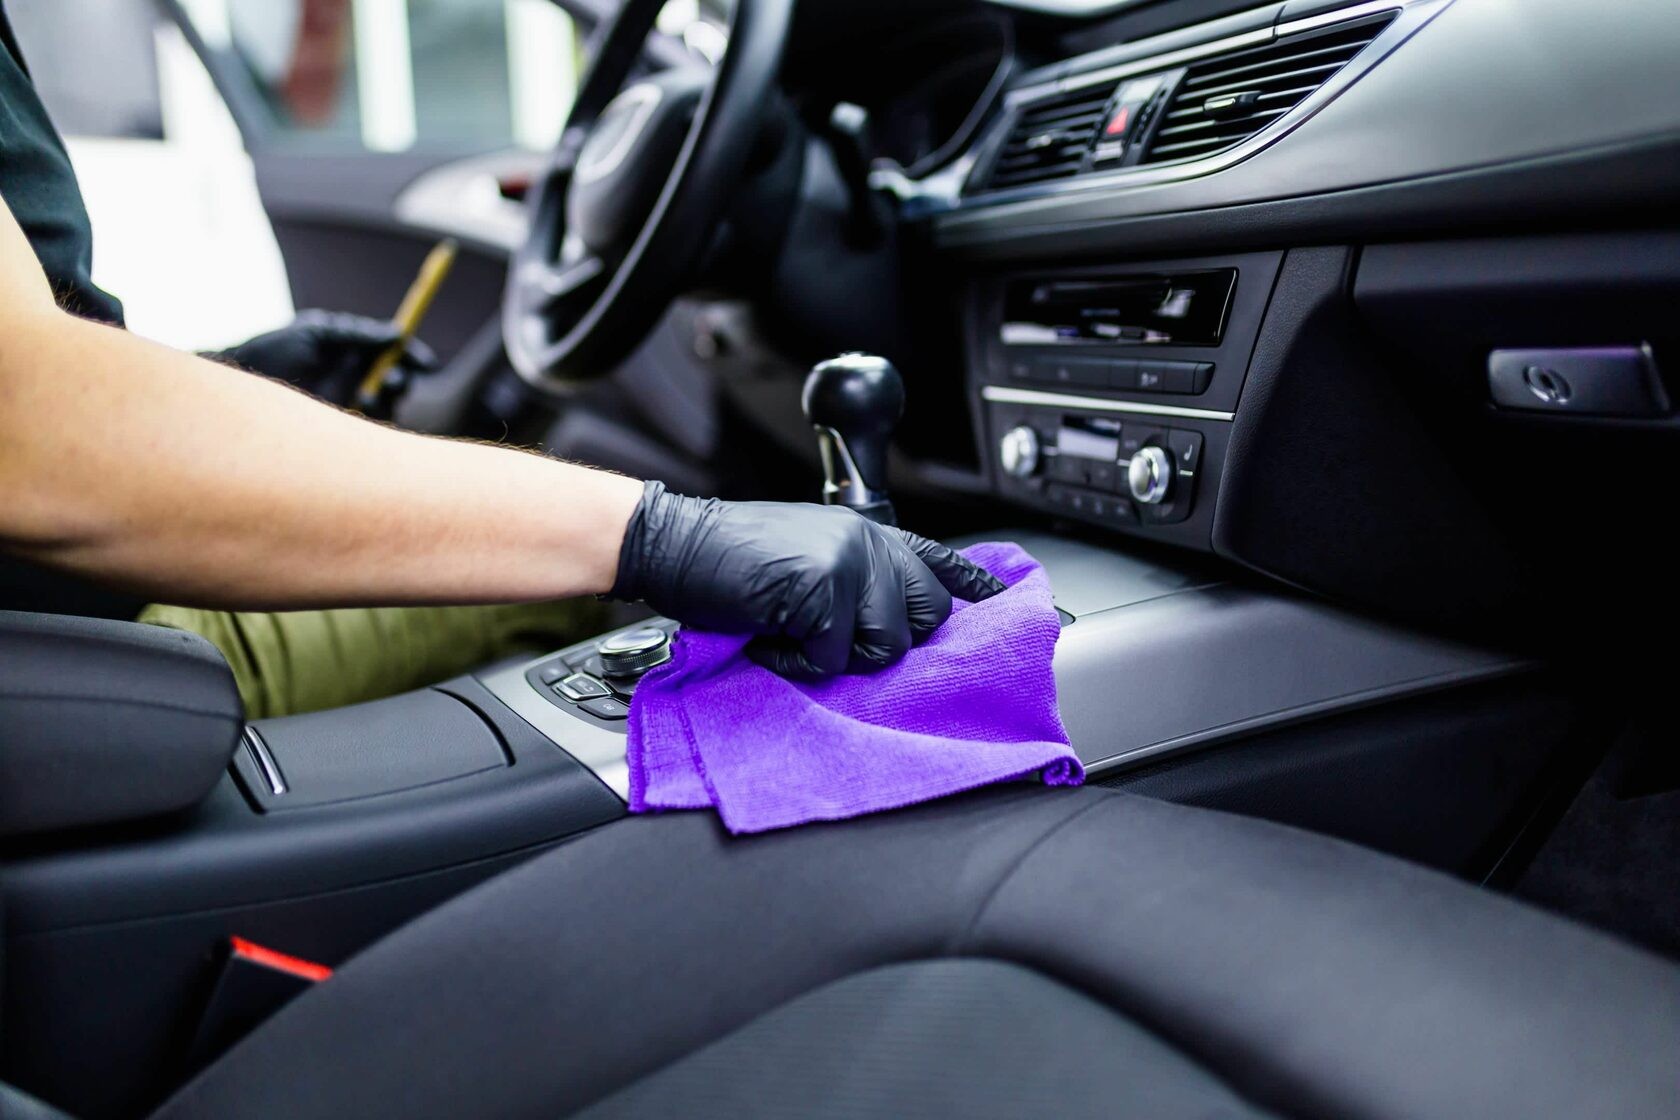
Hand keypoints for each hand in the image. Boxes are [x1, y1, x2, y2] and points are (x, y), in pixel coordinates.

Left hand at [211, 310, 437, 408]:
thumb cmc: (271, 351)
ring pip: (387, 406)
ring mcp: (347, 404)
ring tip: (364, 396)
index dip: (413, 357)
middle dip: (401, 380)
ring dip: (385, 401)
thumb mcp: (316, 333)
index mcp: (351, 350)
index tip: (425, 363)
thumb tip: (397, 333)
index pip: (394, 352)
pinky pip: (369, 432)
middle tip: (392, 381)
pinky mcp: (339, 430)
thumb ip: (357, 333)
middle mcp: (354, 377)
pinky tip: (352, 412)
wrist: (237, 384)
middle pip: (397, 381)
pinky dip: (369, 421)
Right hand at [611, 481, 1005, 677]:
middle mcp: (869, 541)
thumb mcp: (807, 556)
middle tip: (823, 637)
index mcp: (867, 532)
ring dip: (834, 656)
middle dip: (879, 642)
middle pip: (924, 616)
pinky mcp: (825, 589)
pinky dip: (794, 663)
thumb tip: (891, 622)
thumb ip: (855, 575)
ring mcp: (851, 561)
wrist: (674, 543)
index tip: (1003, 604)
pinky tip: (768, 638)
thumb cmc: (730, 560)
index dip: (976, 587)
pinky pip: (832, 658)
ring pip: (885, 644)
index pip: (939, 560)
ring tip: (789, 633)